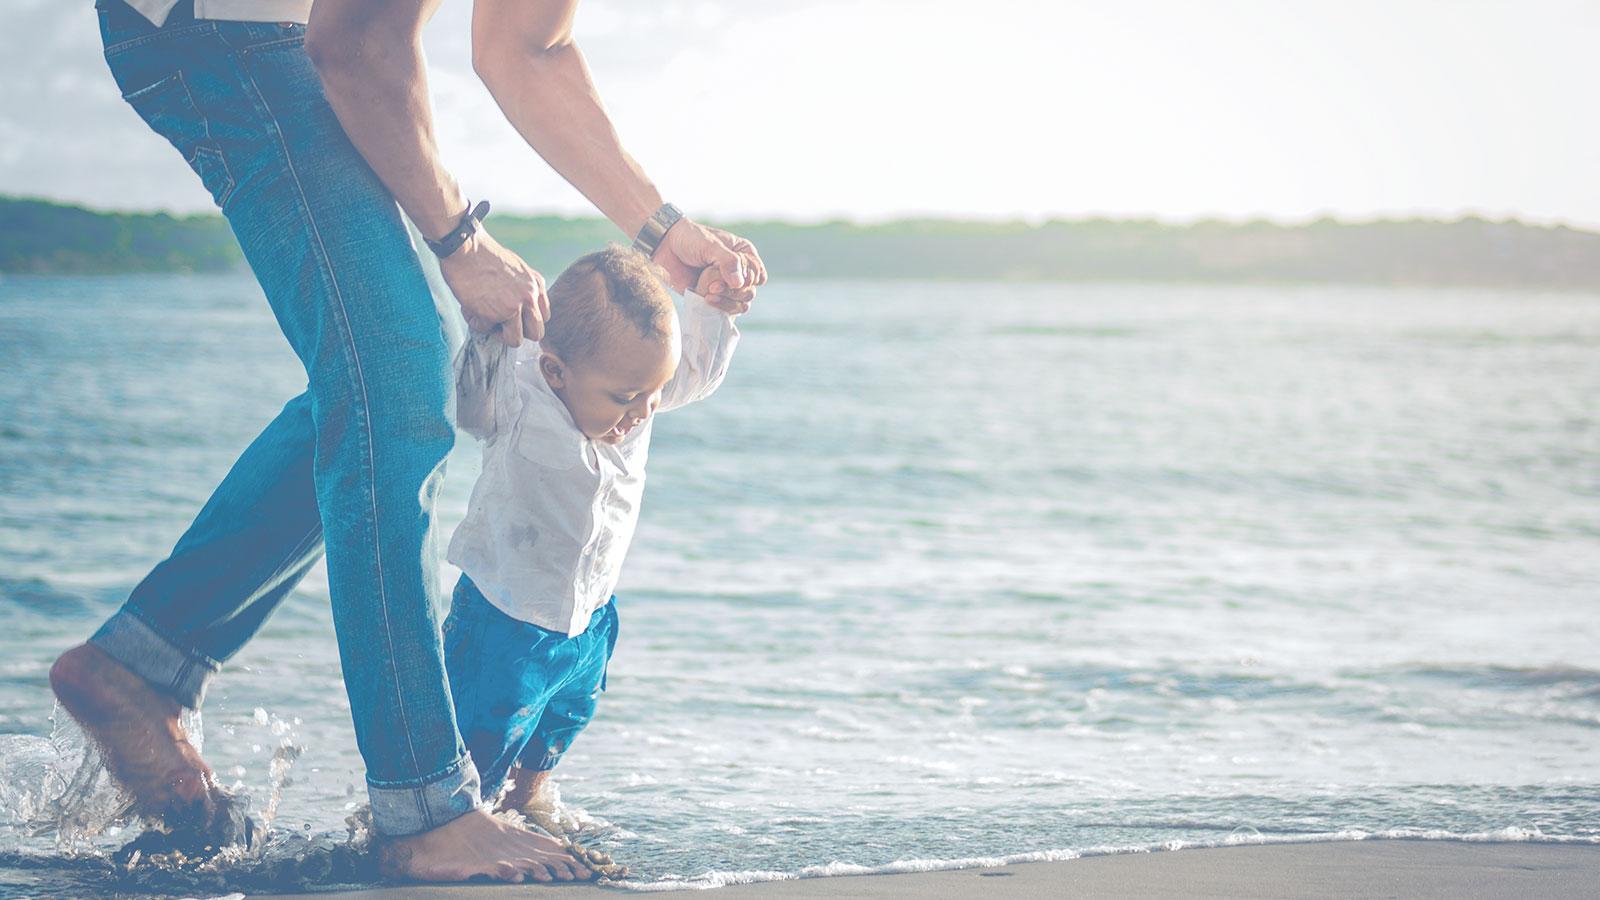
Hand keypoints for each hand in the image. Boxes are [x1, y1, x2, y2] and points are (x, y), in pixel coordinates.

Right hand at [438, 230, 549, 346]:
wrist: (465, 247)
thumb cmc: (485, 256)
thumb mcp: (516, 269)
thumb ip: (524, 289)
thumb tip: (520, 310)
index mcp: (536, 285)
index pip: (543, 317)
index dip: (527, 321)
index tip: (513, 317)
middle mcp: (529, 297)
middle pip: (536, 333)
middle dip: (518, 332)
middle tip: (501, 323)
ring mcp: (513, 307)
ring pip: (515, 340)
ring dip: (498, 333)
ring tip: (485, 317)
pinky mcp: (493, 314)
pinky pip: (486, 330)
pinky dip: (476, 322)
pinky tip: (470, 306)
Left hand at [653, 219, 767, 305]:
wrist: (665, 247)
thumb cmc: (689, 239)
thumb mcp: (711, 245)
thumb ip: (727, 262)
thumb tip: (740, 284)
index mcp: (744, 254)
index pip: (756, 274)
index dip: (746, 278)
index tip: (730, 274)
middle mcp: (738, 272)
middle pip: (750, 292)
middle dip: (733, 291)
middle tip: (714, 285)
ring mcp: (726, 286)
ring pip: (741, 304)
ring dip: (727, 301)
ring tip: (709, 293)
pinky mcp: (714, 297)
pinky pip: (726, 310)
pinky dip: (719, 307)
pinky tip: (707, 298)